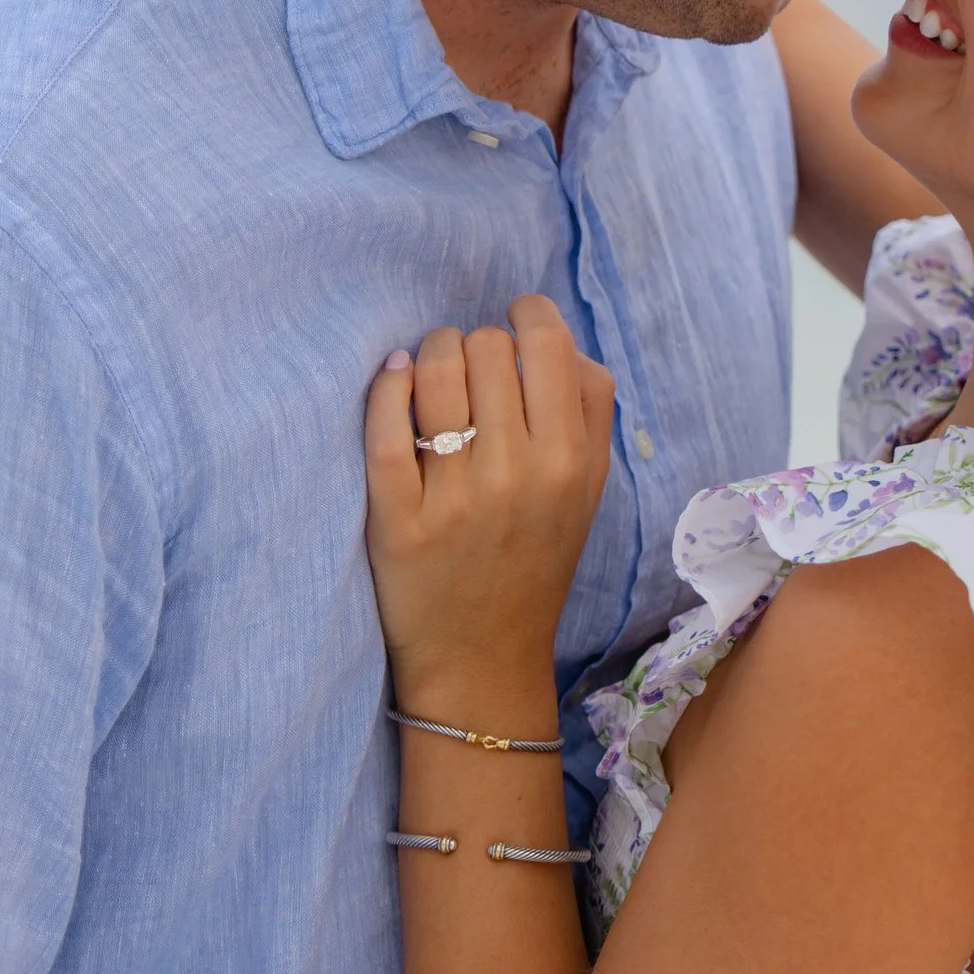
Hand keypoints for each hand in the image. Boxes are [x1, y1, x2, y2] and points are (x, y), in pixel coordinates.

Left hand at [364, 299, 614, 719]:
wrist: (483, 659)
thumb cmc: (534, 561)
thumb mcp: (587, 491)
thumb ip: (589, 412)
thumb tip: (556, 341)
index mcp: (569, 461)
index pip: (548, 342)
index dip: (526, 315)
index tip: (513, 326)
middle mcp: (517, 473)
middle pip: (487, 347)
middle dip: (473, 344)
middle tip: (468, 373)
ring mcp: (455, 497)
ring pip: (434, 370)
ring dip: (428, 357)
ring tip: (429, 378)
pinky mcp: (398, 519)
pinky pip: (384, 425)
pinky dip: (386, 388)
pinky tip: (393, 383)